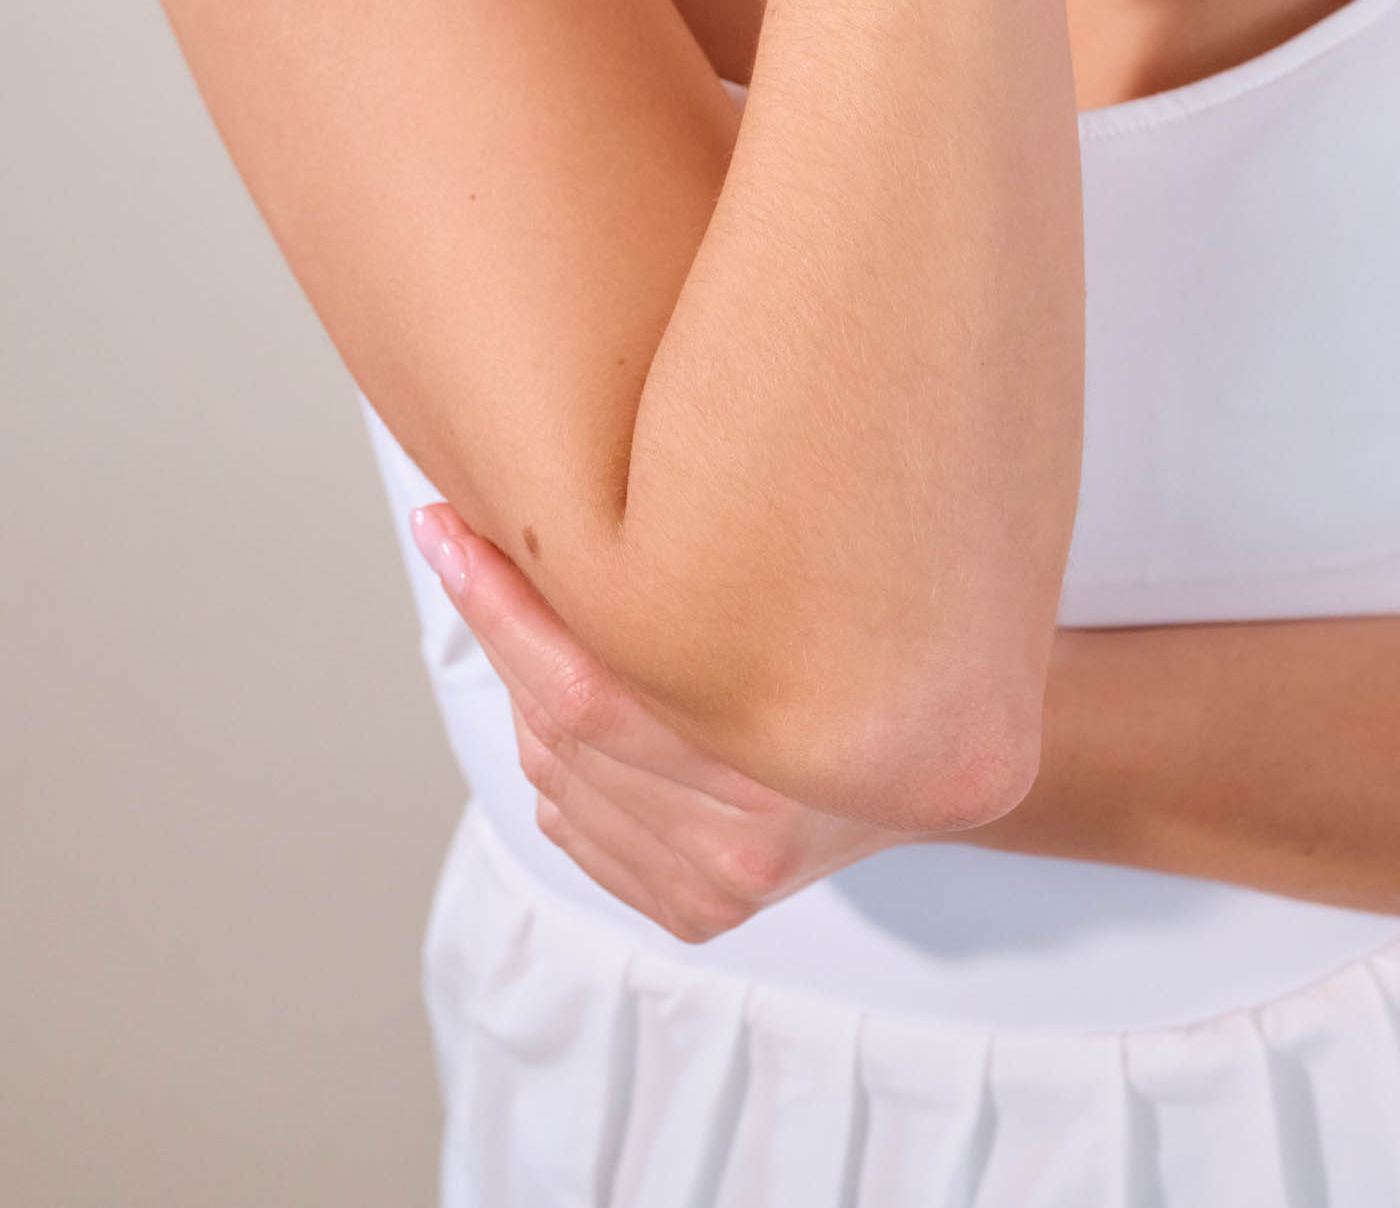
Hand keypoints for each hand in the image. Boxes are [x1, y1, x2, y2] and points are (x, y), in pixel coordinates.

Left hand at [410, 504, 906, 942]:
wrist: (950, 741)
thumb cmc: (884, 633)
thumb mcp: (832, 576)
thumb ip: (737, 563)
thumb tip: (605, 490)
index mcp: (787, 772)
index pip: (591, 690)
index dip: (505, 605)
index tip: (447, 527)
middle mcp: (750, 849)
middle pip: (560, 731)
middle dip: (498, 626)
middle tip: (458, 541)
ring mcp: (722, 888)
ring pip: (553, 775)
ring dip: (521, 684)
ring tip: (525, 601)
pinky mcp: (698, 910)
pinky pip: (571, 821)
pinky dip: (549, 754)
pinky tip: (563, 690)